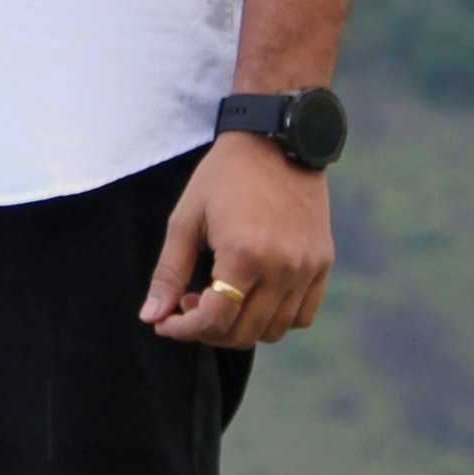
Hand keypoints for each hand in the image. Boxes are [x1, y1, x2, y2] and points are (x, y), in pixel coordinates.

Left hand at [141, 136, 334, 350]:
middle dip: (208, 331)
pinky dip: (276, 319)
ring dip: (241, 328)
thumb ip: (168, 272)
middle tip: (190, 303)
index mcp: (244, 254)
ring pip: (274, 330)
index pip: (214, 321)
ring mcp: (306, 267)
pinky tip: (254, 296)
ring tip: (221, 297)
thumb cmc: (224, 176)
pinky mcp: (323, 263)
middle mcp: (282, 267)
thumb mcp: (186, 218)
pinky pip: (302, 316)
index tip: (166, 323)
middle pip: (243, 333)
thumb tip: (151, 317)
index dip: (183, 330)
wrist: (276, 141)